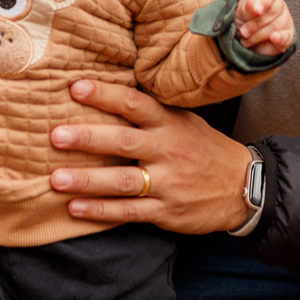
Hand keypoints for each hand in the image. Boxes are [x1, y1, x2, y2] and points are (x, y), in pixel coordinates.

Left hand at [50, 80, 253, 232]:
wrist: (243, 186)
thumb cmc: (204, 149)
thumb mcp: (185, 122)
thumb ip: (151, 113)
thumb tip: (107, 94)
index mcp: (170, 124)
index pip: (135, 104)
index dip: (106, 95)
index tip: (76, 88)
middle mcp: (168, 151)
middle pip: (124, 142)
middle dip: (89, 139)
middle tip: (56, 135)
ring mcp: (168, 183)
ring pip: (122, 181)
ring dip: (88, 180)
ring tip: (56, 179)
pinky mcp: (166, 211)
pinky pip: (129, 211)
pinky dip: (101, 210)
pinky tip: (75, 208)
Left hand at [235, 0, 293, 56]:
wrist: (247, 37)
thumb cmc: (245, 20)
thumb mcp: (241, 13)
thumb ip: (247, 7)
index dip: (263, 3)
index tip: (257, 11)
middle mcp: (279, 5)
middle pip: (273, 12)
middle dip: (256, 24)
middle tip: (243, 32)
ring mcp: (286, 20)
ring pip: (276, 26)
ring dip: (259, 35)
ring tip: (247, 41)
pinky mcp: (288, 35)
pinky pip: (287, 36)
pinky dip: (280, 38)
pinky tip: (273, 38)